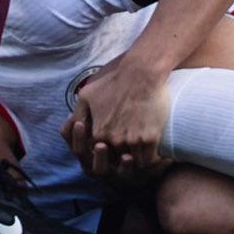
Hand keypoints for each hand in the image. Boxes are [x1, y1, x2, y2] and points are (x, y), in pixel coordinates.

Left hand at [60, 51, 170, 175]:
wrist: (142, 72)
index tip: (116, 151)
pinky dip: (153, 158)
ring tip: (144, 154)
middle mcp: (114, 141)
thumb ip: (78, 116)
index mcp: (99, 134)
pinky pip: (151, 158)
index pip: (102, 155)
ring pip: (136, 161)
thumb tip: (77, 129)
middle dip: (124, 158)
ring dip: (139, 159)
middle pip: (119, 159)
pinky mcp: (150, 138)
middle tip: (131, 154)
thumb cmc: (115, 81)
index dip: (109, 154)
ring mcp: (133, 141)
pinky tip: (156, 154)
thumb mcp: (86, 95)